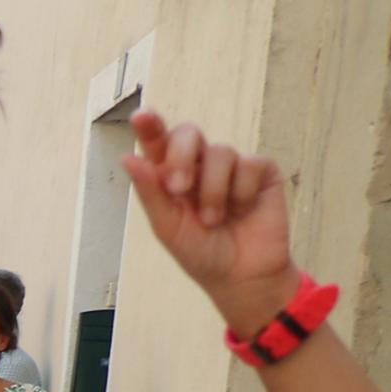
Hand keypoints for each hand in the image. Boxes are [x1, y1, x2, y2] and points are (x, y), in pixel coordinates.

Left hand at [124, 112, 298, 326]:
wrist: (242, 275)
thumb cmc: (201, 253)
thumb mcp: (168, 227)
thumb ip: (150, 192)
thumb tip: (129, 158)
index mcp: (170, 176)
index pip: (158, 144)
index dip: (151, 127)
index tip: (142, 116)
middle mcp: (200, 165)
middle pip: (189, 134)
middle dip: (182, 156)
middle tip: (179, 188)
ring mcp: (231, 166)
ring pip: (221, 152)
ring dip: (214, 191)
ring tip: (214, 220)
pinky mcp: (261, 171)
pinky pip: (250, 163)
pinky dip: (241, 190)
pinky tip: (242, 209)